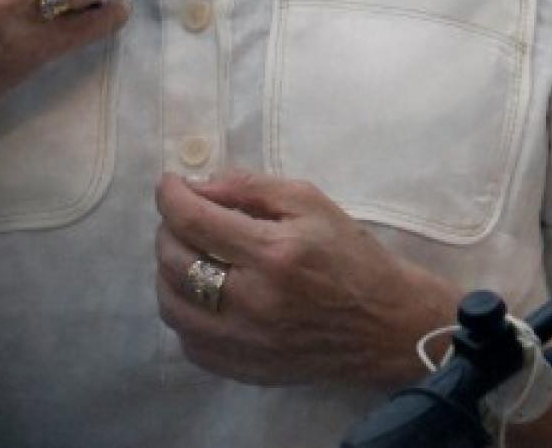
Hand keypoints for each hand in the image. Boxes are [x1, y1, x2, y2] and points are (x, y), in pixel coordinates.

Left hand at [153, 171, 454, 389]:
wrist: (383, 324)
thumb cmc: (353, 256)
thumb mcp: (316, 205)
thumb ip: (255, 188)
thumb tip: (202, 184)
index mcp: (275, 252)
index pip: (196, 221)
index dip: (171, 197)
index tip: (168, 183)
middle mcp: (251, 299)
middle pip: (175, 261)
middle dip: (168, 230)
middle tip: (183, 217)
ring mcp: (241, 340)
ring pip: (170, 304)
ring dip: (168, 272)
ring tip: (186, 255)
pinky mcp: (238, 367)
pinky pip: (186, 339)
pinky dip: (185, 311)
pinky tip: (203, 296)